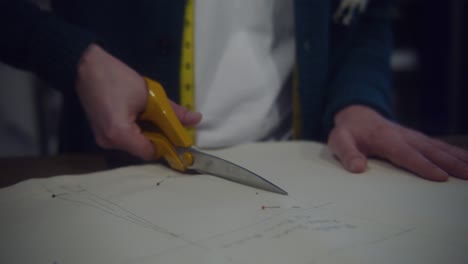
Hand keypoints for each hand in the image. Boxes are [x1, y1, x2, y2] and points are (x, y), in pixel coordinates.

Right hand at [75, 44, 201, 159]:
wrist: (86, 66)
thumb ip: (174, 112)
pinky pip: (125, 137)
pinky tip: (139, 113)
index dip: (167, 144)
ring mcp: (103, 139)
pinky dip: (136, 129)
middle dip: (158, 136)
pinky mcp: (101, 133)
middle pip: (143, 149)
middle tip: (165, 118)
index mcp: (120, 135)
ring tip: (148, 111)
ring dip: (147, 131)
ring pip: (135, 143)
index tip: (178, 133)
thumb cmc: (116, 78)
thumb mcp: (150, 95)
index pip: (151, 152)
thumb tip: (197, 120)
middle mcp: (109, 143)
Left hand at [328, 105, 467, 180]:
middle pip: (431, 151)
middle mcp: (404, 136)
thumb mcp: (339, 141)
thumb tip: (358, 168)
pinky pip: (440, 146)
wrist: (357, 115)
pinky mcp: (418, 139)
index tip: (441, 177)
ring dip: (459, 158)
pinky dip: (456, 153)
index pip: (406, 154)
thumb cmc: (348, 131)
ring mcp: (414, 137)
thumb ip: (347, 153)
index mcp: (385, 138)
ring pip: (440, 148)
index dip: (424, 166)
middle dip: (452, 163)